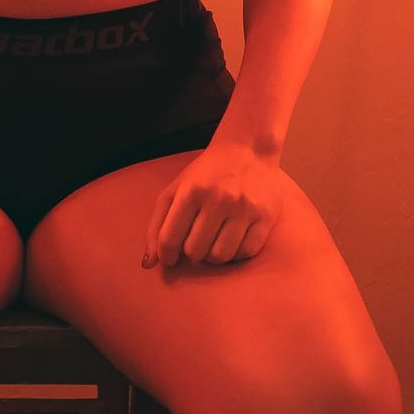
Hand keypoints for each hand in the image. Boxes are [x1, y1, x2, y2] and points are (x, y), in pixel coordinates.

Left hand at [143, 136, 282, 268]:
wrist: (248, 150)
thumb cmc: (207, 173)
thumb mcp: (176, 189)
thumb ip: (158, 224)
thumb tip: (148, 264)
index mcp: (192, 190)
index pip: (170, 238)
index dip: (166, 255)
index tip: (170, 258)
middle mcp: (219, 198)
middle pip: (195, 251)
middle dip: (191, 253)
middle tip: (195, 243)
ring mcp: (245, 208)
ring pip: (220, 256)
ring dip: (213, 256)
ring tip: (213, 243)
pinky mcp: (266, 216)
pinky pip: (246, 253)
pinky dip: (236, 254)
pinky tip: (232, 241)